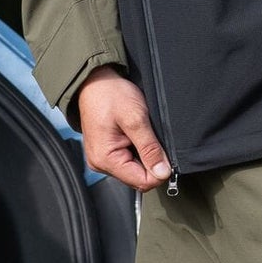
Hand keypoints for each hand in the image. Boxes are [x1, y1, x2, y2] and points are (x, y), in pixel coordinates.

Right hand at [76, 67, 171, 189]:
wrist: (95, 80)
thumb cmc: (109, 94)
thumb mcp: (136, 119)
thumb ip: (150, 148)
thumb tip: (163, 172)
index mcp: (105, 159)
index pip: (142, 182)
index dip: (159, 171)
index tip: (165, 153)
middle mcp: (101, 164)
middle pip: (139, 178)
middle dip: (151, 161)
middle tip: (150, 136)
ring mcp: (103, 159)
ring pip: (135, 170)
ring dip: (144, 154)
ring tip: (140, 132)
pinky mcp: (107, 152)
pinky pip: (129, 160)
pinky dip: (137, 149)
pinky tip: (135, 134)